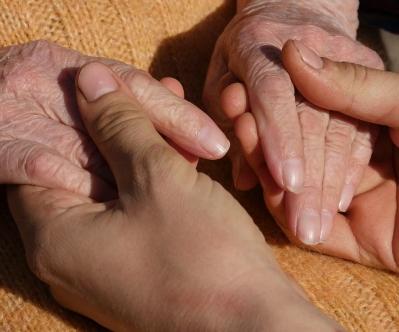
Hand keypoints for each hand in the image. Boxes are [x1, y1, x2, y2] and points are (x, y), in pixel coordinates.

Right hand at [0, 14, 228, 197]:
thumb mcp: (30, 83)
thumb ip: (75, 100)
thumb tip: (130, 115)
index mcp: (58, 65)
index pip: (129, 86)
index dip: (175, 111)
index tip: (216, 134)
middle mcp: (46, 82)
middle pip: (122, 107)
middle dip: (173, 131)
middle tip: (218, 152)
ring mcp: (21, 112)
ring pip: (92, 141)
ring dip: (138, 167)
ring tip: (182, 188)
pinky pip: (48, 168)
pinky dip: (83, 186)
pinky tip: (115, 205)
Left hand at [8, 62, 344, 330]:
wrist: (256, 331)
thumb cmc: (202, 259)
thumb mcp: (156, 177)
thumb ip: (116, 123)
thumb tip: (86, 79)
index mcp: (51, 237)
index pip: (34, 161)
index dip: (67, 119)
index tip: (99, 89)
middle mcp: (62, 259)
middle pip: (73, 175)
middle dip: (109, 130)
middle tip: (139, 92)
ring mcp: (94, 271)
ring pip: (105, 194)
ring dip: (133, 152)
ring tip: (168, 109)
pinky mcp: (127, 275)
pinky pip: (125, 217)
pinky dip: (145, 184)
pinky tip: (178, 152)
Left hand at [203, 0, 383, 244]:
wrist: (291, 7)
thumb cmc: (241, 52)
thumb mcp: (220, 79)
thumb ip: (227, 122)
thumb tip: (241, 180)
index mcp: (254, 45)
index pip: (271, 92)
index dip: (279, 138)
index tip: (287, 183)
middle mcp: (299, 48)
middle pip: (310, 117)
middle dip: (309, 176)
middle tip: (305, 227)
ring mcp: (337, 55)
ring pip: (339, 125)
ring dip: (330, 180)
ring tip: (319, 225)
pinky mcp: (362, 66)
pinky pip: (360, 122)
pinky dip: (350, 163)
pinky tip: (341, 198)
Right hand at [263, 40, 398, 270]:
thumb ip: (355, 84)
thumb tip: (293, 52)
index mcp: (380, 129)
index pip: (319, 115)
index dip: (281, 101)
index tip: (246, 85)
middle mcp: (364, 165)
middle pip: (300, 149)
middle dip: (265, 131)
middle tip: (234, 110)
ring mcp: (358, 205)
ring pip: (295, 187)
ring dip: (263, 163)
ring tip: (240, 136)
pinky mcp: (355, 245)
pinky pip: (305, 228)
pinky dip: (278, 206)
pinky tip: (261, 182)